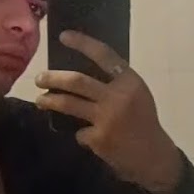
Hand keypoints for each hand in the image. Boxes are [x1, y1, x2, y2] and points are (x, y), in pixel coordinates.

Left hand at [35, 30, 182, 193]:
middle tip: (39, 78)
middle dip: (53, 78)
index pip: (104, 54)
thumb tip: (80, 77)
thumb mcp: (137, 95)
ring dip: (50, 101)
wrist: (154, 157)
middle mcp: (118, 96)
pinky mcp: (98, 138)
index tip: (63, 36)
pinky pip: (79, 132)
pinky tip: (88, 138)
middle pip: (77, 80)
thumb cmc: (144, 123)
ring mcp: (106, 118)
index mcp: (130, 81)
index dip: (82, 43)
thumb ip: (116, 84)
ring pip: (69, 104)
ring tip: (40, 101)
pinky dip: (81, 134)